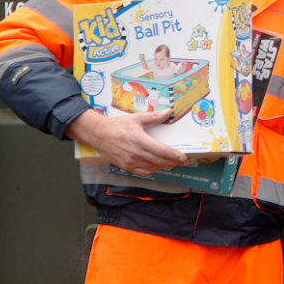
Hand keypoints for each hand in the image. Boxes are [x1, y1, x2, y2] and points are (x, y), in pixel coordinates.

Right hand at [66, 108, 187, 174]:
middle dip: (174, 162)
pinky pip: (144, 172)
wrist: (98, 135)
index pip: (161, 151)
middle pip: (160, 161)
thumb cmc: (117, 126)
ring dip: (166, 166)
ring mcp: (131, 162)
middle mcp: (135, 153)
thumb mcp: (136, 118)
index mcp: (139, 140)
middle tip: (185, 161)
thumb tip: (168, 112)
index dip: (174, 155)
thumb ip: (154, 116)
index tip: (184, 157)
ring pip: (153, 167)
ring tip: (175, 162)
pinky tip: (160, 166)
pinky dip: (154, 170)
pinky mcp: (127, 166)